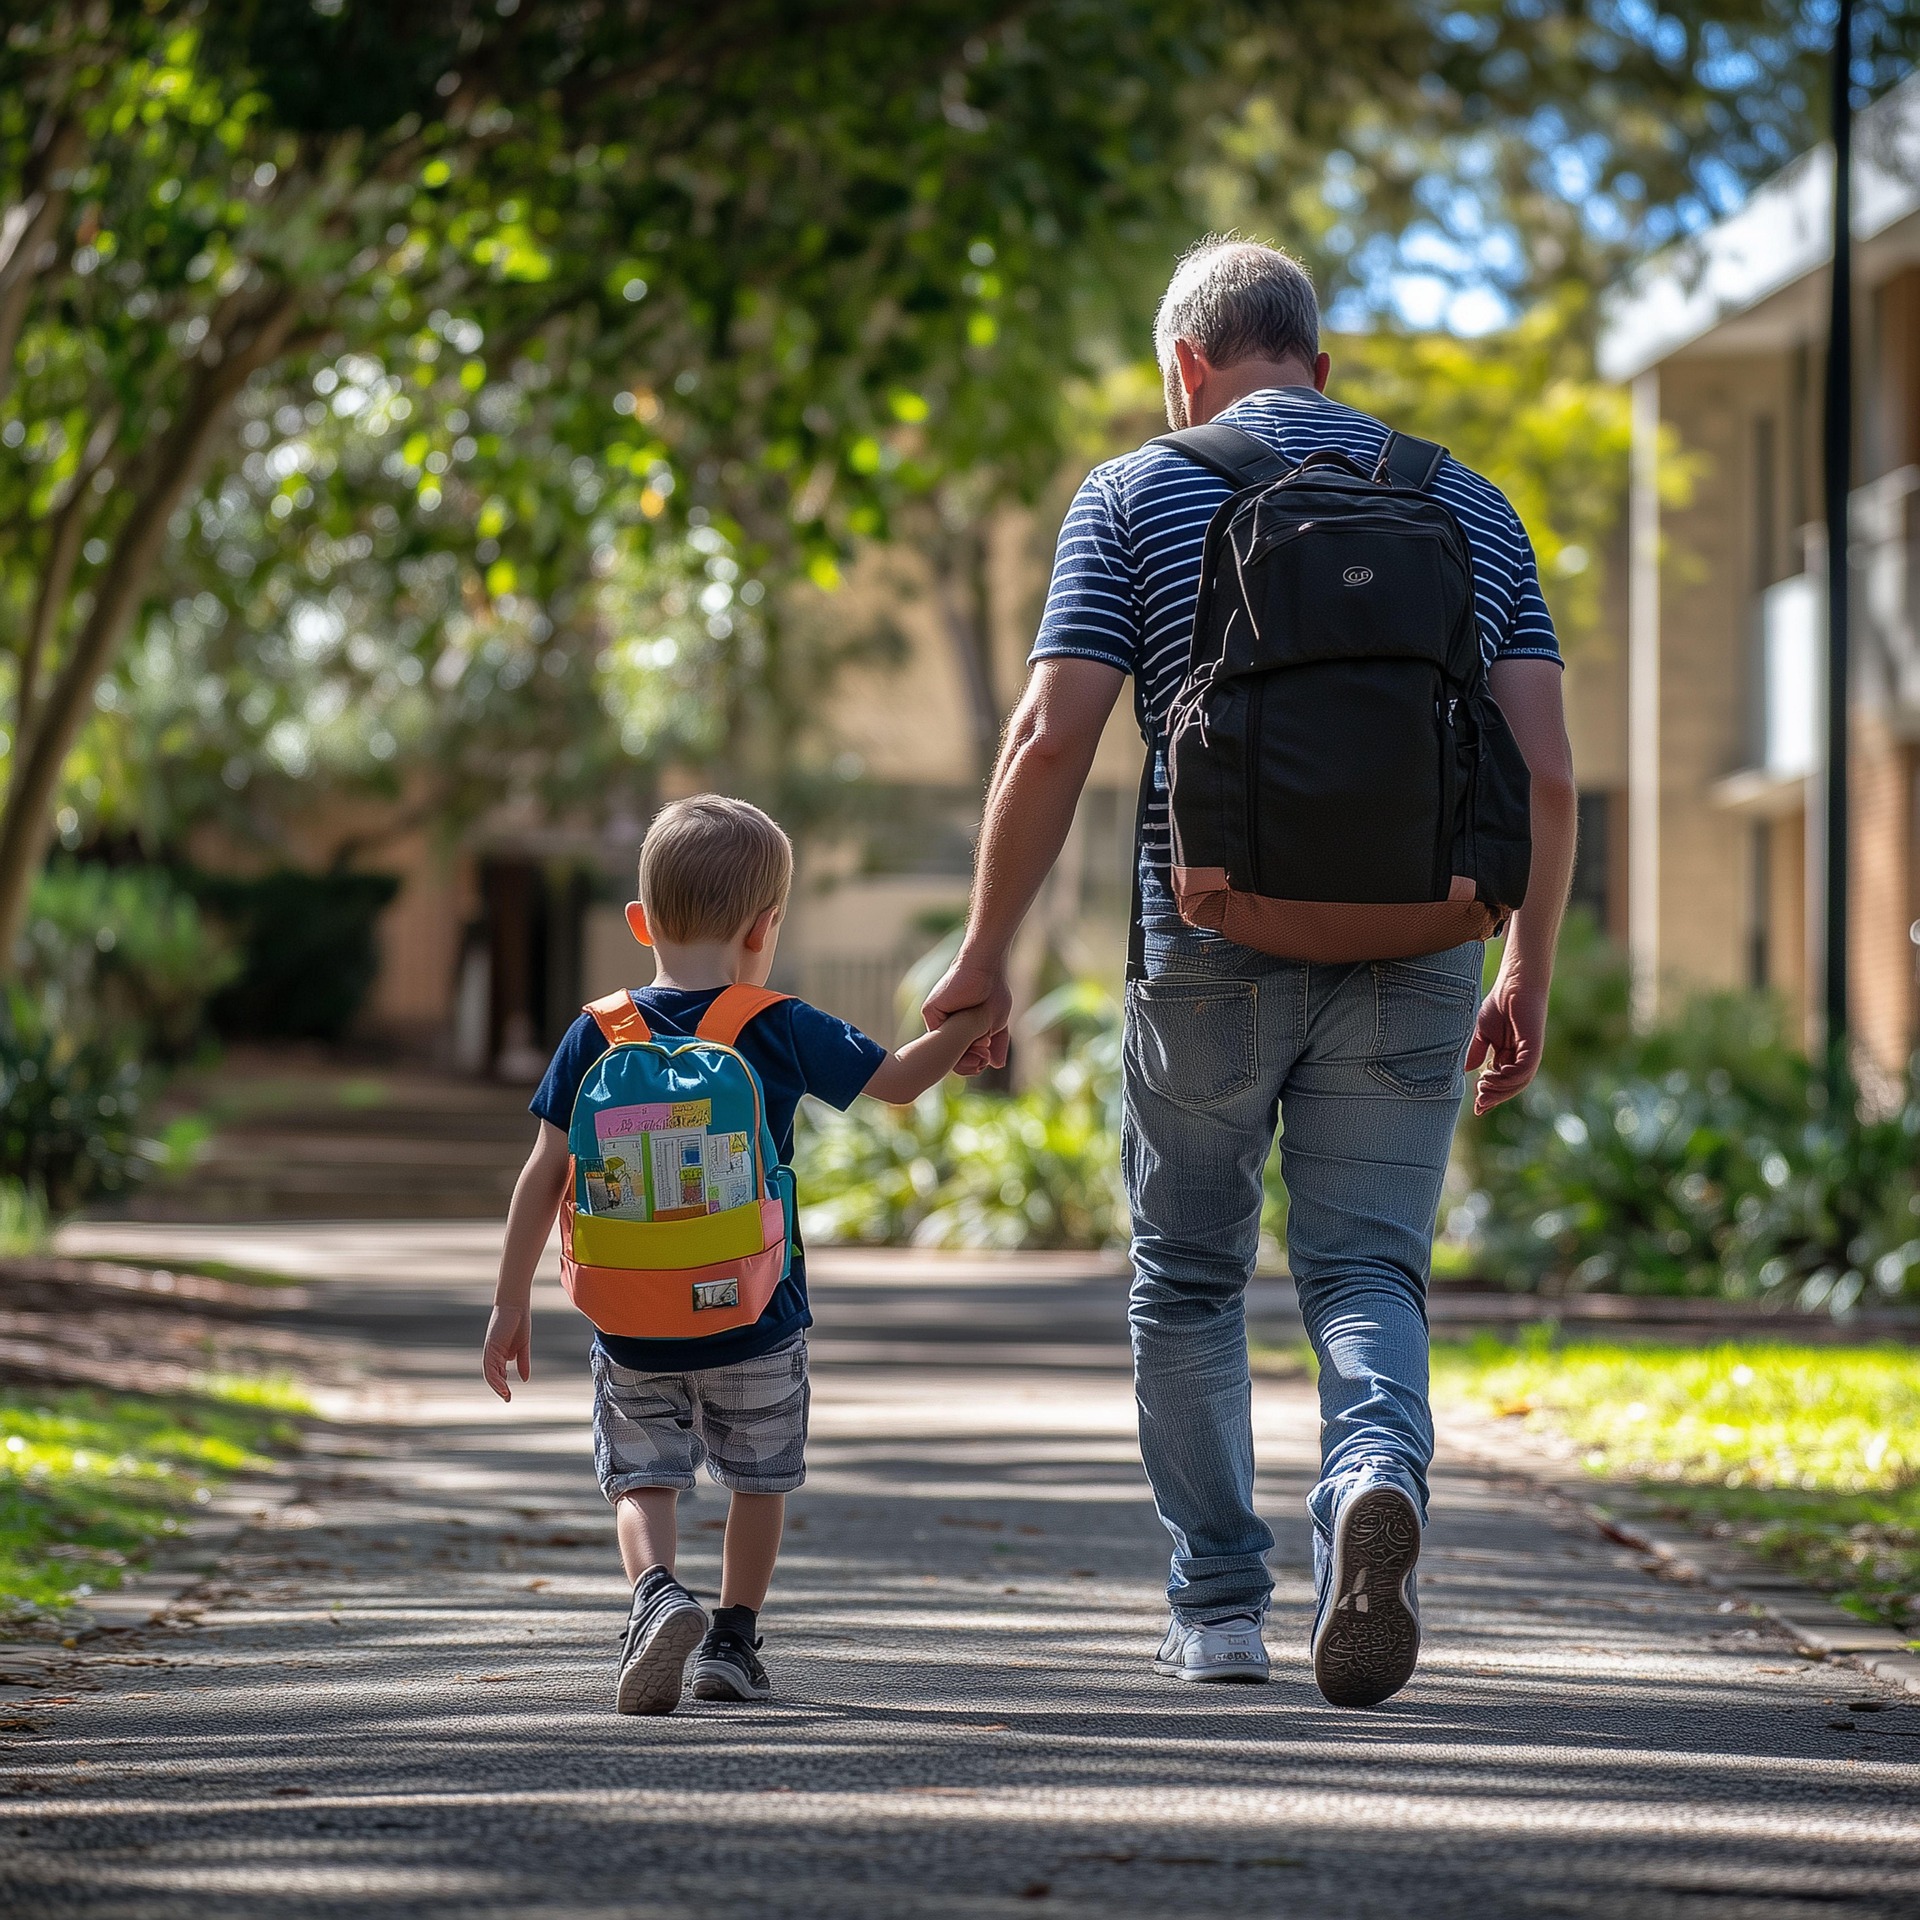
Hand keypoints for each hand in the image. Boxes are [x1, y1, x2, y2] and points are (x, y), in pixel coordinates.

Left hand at [482, 1300, 531, 1400]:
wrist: (515, 1304)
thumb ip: (523, 1363)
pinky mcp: (491, 1347)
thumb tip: (524, 1380)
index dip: (502, 1385)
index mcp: (499, 1354)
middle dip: (499, 1388)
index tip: (508, 1396)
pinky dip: (496, 1377)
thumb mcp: (523, 1346)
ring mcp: (491, 1350)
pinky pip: (490, 1365)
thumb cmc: (519, 1322)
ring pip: (490, 1373)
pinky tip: (502, 1384)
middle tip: (507, 1399)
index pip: (498, 1373)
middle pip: (493, 1375)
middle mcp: (492, 1354)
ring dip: (497, 1385)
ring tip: (505, 1395)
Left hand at [922, 952, 1011, 1073]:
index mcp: (961, 1031)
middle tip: (983, 1053)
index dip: (974, 1064)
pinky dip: (959, 1037)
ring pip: (946, 1049)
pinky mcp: (931, 1012)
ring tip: (980, 1037)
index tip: (986, 1059)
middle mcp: (947, 1027)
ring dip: (966, 1049)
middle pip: (953, 1057)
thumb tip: (996, 1065)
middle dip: (970, 1061)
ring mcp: (938, 1020)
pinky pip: (940, 1036)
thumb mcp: (998, 1023)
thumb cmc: (993, 991)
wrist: (984, 969)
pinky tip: (971, 1029)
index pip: (962, 1058)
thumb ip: (996, 1044)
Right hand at [1466, 972, 1547, 1114]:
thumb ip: (1477, 1052)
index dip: (1489, 1096)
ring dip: (1500, 1089)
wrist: (1514, 984)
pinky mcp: (1533, 1047)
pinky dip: (1508, 1077)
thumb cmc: (1500, 1003)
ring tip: (1483, 1087)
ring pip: (1517, 1082)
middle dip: (1494, 1098)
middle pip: (1510, 1087)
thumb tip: (1467, 1071)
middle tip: (1479, 1104)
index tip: (1476, 1108)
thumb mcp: (1483, 1033)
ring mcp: (1529, 1053)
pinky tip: (1492, 1074)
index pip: (1501, 1082)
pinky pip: (1523, 1070)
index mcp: (1510, 1056)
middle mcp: (1522, 1058)